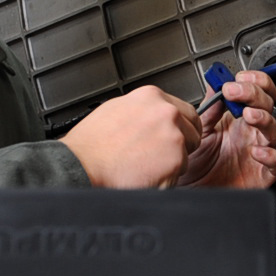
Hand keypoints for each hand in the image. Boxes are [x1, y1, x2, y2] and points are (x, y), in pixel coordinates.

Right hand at [61, 87, 201, 188]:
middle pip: (193, 130)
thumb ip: (141, 110)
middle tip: (158, 155)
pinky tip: (145, 175)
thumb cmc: (91, 145)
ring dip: (172, 163)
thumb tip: (150, 115)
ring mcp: (173, 136)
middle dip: (181, 143)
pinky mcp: (175, 160)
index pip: (183, 110)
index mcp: (151, 97)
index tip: (172, 134)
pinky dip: (166, 179)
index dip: (179, 126)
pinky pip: (179, 173)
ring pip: (187, 153)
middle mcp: (166, 113)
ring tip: (144, 165)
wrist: (82, 166)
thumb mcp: (116, 110)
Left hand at [176, 70, 275, 188]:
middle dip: (254, 93)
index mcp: (237, 118)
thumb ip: (209, 109)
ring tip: (248, 114)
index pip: (256, 91)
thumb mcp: (198, 131)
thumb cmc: (195, 167)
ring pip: (275, 129)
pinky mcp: (263, 174)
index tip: (238, 78)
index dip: (253, 80)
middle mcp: (250, 133)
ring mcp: (259, 151)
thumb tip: (215, 85)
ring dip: (264, 118)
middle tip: (236, 91)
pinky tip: (256, 151)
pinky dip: (270, 155)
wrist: (190, 194)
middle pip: (268, 104)